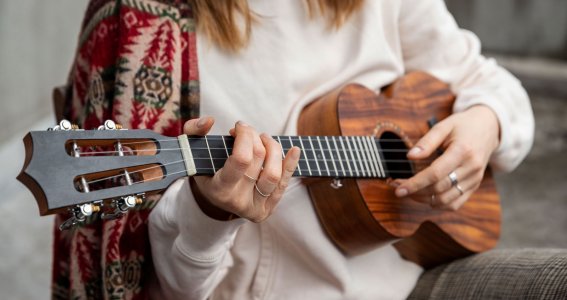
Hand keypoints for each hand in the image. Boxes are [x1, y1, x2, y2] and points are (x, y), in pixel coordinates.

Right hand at [183, 117, 300, 221]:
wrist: (213, 198)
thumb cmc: (205, 169)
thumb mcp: (192, 151)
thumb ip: (193, 131)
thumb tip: (209, 121)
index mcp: (219, 189)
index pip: (241, 160)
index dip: (245, 136)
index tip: (239, 126)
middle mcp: (237, 202)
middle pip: (258, 160)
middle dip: (255, 137)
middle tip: (247, 130)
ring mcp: (254, 208)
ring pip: (274, 174)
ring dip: (273, 148)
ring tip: (263, 139)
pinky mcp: (268, 209)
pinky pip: (284, 184)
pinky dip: (290, 164)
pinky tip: (294, 150)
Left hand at [392, 105, 499, 210]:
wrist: (489, 128)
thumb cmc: (463, 125)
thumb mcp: (444, 125)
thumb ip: (426, 142)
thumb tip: (410, 157)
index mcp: (463, 151)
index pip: (436, 173)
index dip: (415, 183)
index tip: (398, 188)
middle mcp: (471, 168)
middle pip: (439, 188)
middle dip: (415, 191)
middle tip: (397, 188)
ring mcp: (474, 179)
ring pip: (446, 200)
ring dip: (424, 200)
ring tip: (409, 192)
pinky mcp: (474, 186)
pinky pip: (455, 204)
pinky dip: (438, 204)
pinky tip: (425, 196)